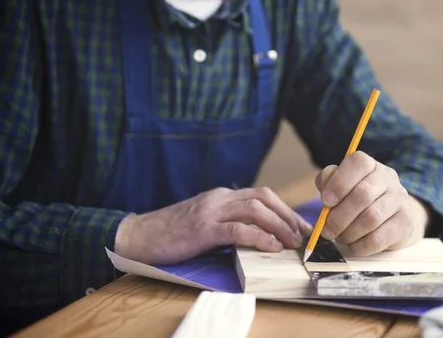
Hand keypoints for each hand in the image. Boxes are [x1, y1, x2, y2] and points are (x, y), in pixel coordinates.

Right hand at [114, 187, 312, 264]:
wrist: (139, 235)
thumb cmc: (173, 233)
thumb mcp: (205, 220)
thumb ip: (228, 221)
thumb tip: (258, 234)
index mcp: (221, 196)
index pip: (261, 195)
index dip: (284, 209)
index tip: (300, 225)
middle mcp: (219, 198)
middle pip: (264, 198)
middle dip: (288, 215)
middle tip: (303, 234)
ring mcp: (211, 212)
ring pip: (255, 210)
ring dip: (279, 225)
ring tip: (292, 242)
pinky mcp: (202, 229)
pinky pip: (238, 229)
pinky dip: (259, 237)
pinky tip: (271, 247)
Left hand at [315, 151, 429, 255]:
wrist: (394, 217)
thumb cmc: (360, 200)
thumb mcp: (343, 185)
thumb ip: (329, 182)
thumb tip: (325, 194)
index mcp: (370, 165)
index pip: (357, 163)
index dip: (338, 182)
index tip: (325, 201)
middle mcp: (388, 179)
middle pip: (362, 195)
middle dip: (339, 217)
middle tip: (327, 230)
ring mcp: (401, 201)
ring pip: (371, 218)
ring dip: (349, 233)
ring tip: (340, 238)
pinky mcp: (406, 224)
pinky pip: (379, 238)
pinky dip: (361, 246)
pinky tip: (354, 246)